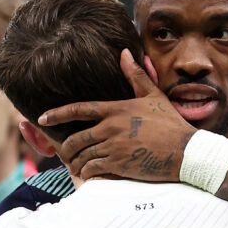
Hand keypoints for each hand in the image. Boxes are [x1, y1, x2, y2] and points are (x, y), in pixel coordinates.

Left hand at [39, 49, 194, 181]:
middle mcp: (111, 127)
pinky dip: (86, 173)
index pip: (78, 109)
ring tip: (75, 167)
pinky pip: (92, 170)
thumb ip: (136, 75)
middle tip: (63, 154)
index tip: (42, 118)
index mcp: (116, 110)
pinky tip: (88, 175)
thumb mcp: (153, 96)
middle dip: (65, 148)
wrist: (186, 151)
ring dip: (75, 163)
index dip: (57, 114)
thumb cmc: (170, 123)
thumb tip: (125, 52)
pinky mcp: (118, 165)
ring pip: (81, 156)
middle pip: (74, 138)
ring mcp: (113, 147)